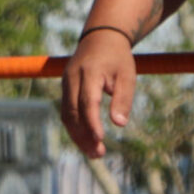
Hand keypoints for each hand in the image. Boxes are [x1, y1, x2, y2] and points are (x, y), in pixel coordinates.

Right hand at [60, 28, 138, 158]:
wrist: (99, 38)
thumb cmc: (117, 58)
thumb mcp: (127, 76)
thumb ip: (123, 99)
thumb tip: (119, 124)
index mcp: (89, 73)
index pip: (88, 102)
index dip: (92, 122)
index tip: (100, 140)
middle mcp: (72, 78)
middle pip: (72, 112)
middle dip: (83, 135)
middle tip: (98, 155)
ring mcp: (65, 83)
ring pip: (66, 114)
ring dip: (77, 135)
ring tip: (93, 153)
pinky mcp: (65, 88)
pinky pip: (66, 111)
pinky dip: (74, 127)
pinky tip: (86, 139)